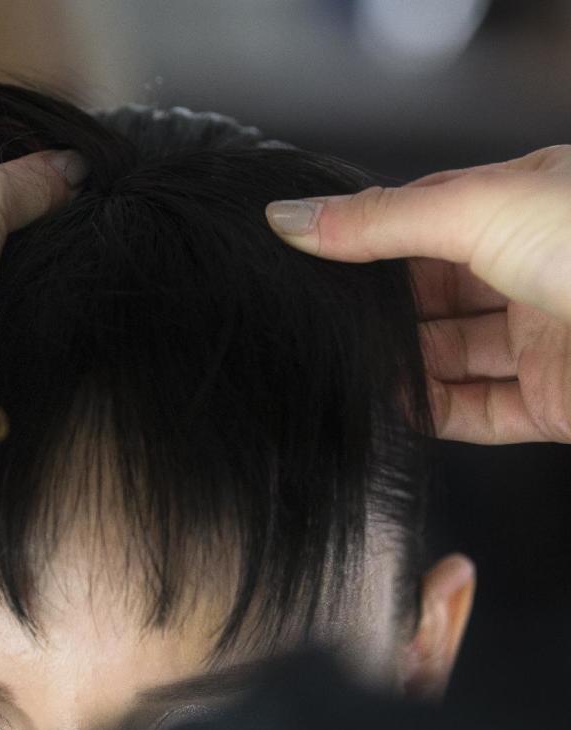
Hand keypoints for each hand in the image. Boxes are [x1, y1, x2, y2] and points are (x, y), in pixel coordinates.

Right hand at [265, 145, 570, 444]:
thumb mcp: (479, 210)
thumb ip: (380, 221)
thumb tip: (292, 217)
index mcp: (520, 208)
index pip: (418, 226)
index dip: (360, 243)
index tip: (301, 261)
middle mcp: (528, 271)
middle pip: (425, 298)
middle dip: (374, 313)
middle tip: (316, 325)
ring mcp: (538, 339)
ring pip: (444, 357)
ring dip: (394, 368)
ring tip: (341, 372)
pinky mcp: (548, 401)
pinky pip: (471, 411)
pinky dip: (426, 414)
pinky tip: (387, 409)